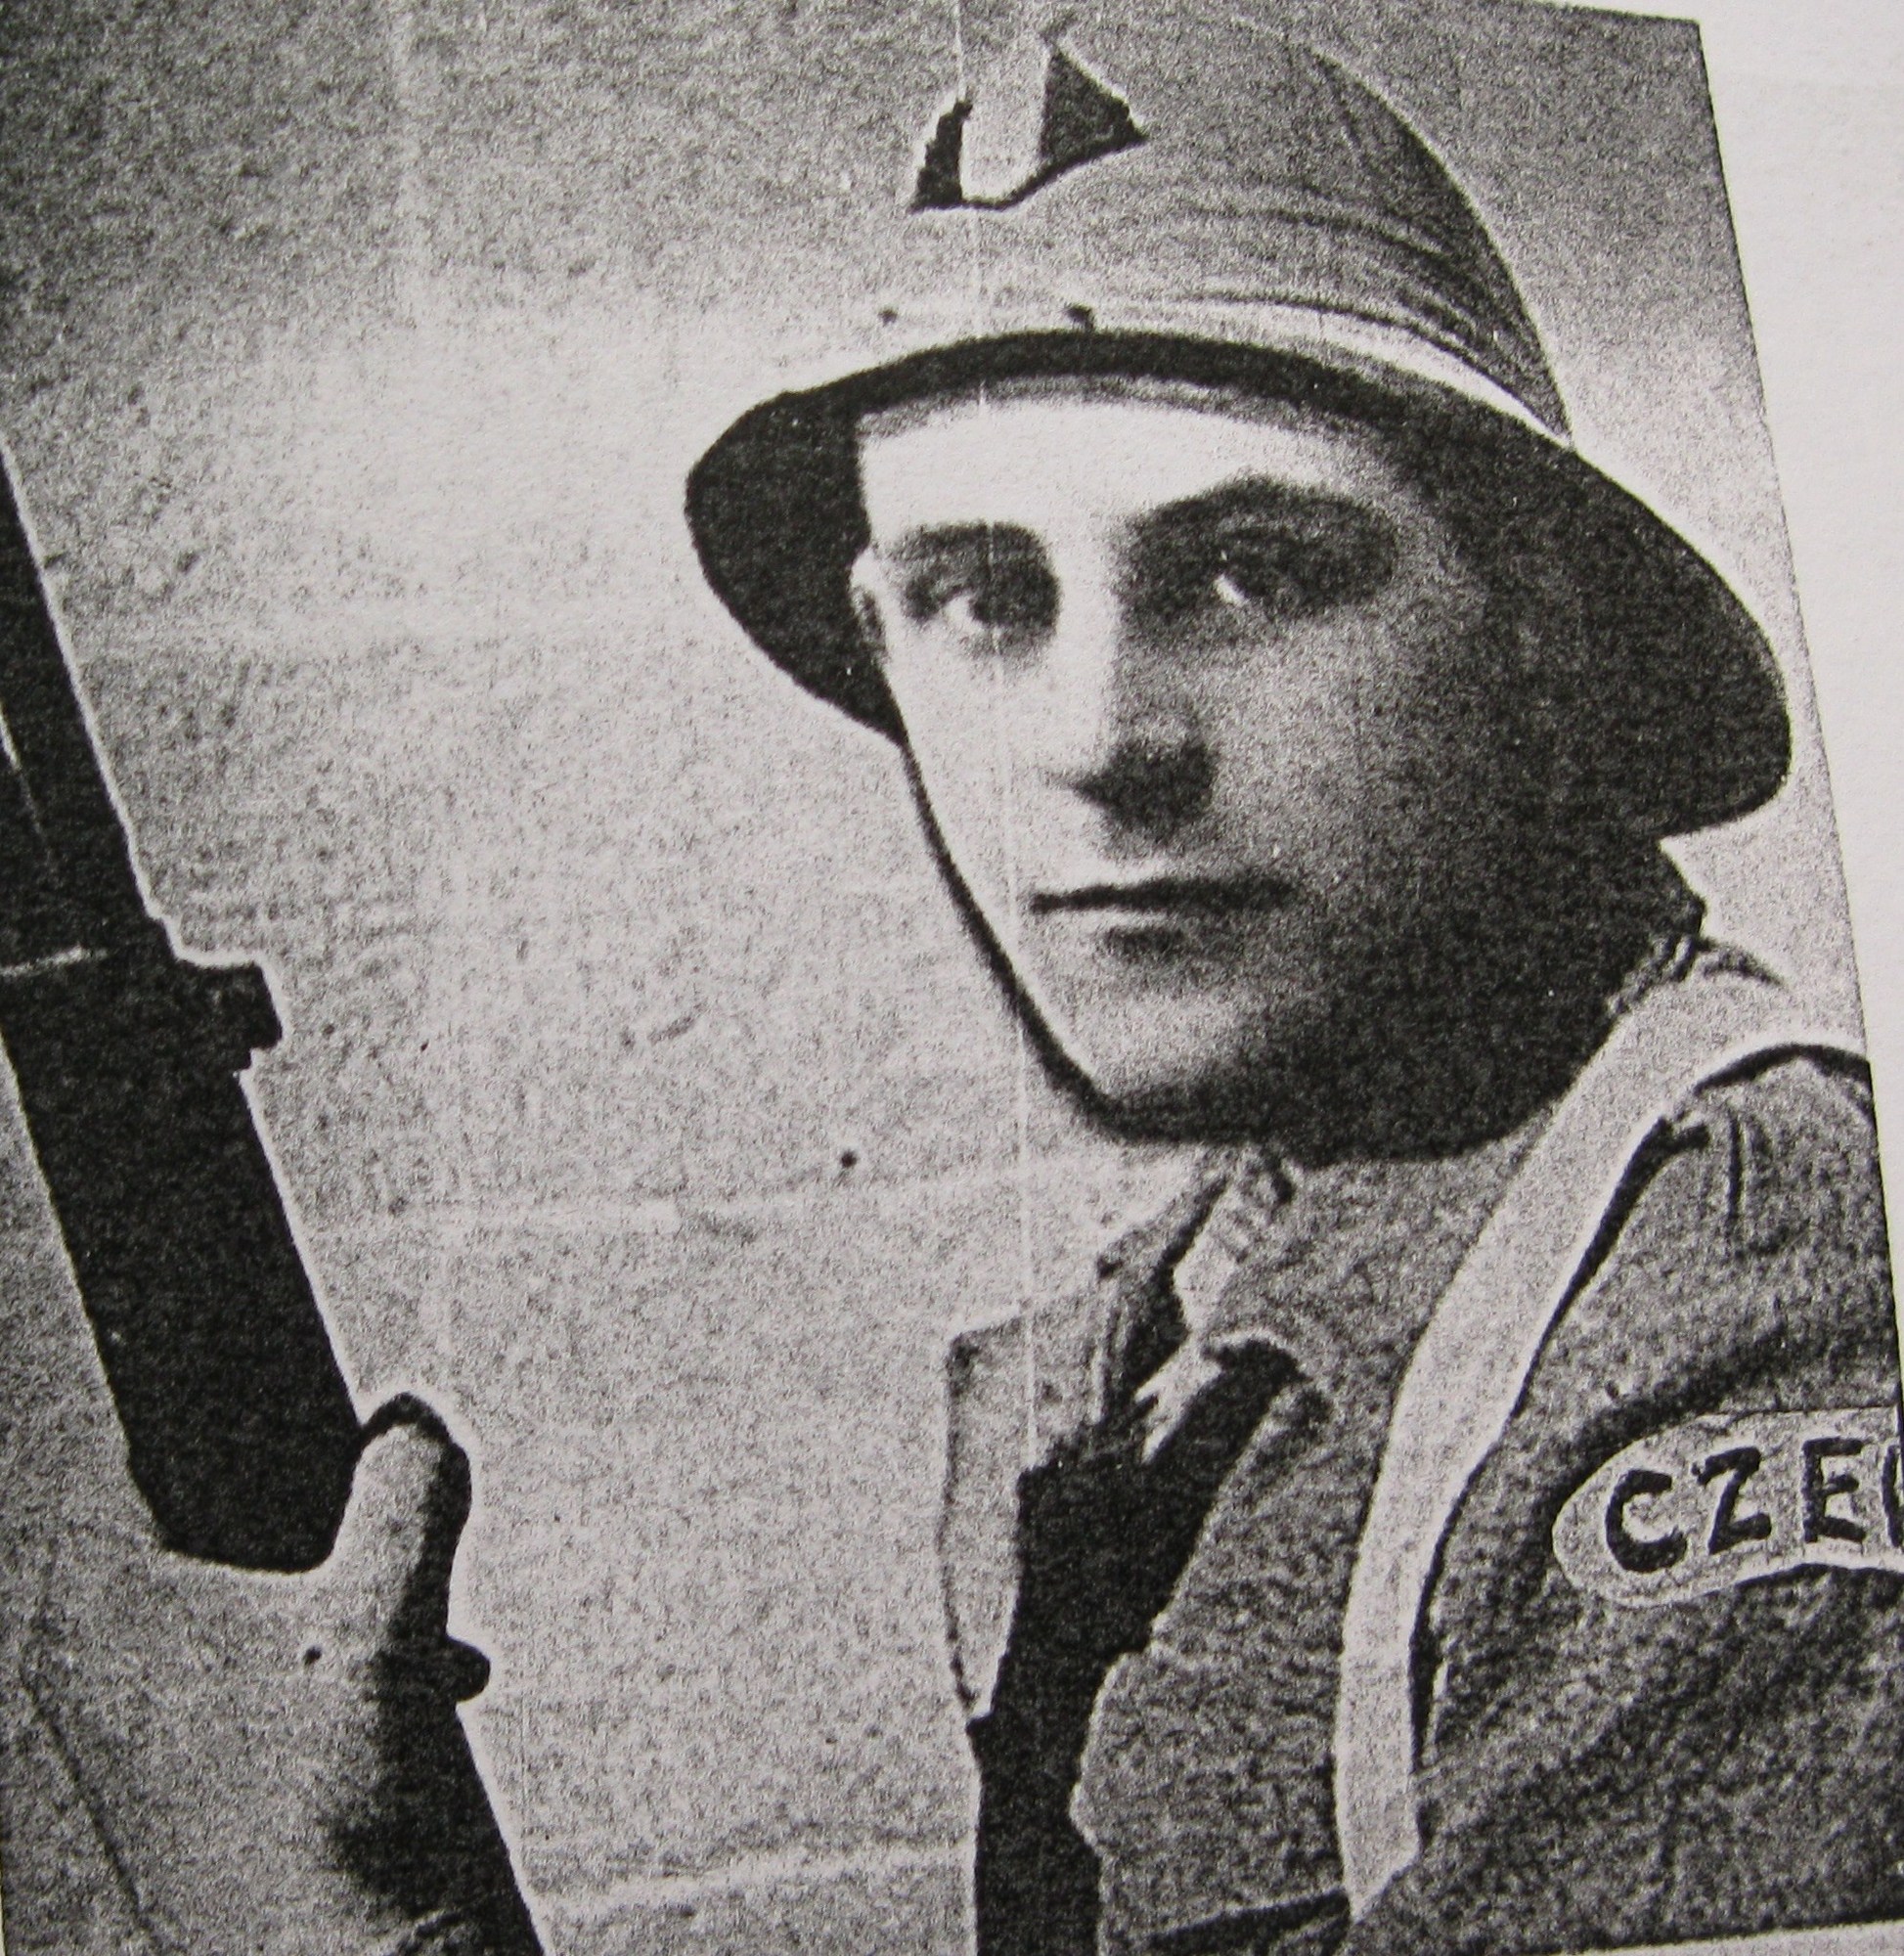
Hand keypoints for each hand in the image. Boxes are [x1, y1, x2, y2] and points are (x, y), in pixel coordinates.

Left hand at [22, 1396, 540, 1954]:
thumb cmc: (326, 1799)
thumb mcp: (385, 1613)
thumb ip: (405, 1492)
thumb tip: (412, 1416)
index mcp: (98, 1607)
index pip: (132, 1452)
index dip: (218, 1406)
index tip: (296, 1388)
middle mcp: (97, 1666)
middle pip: (210, 1526)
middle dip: (323, 1521)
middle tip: (391, 1522)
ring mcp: (139, 1734)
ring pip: (251, 1605)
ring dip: (348, 1599)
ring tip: (429, 1631)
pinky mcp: (191, 1789)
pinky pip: (265, 1681)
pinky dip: (343, 1668)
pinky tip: (430, 1690)